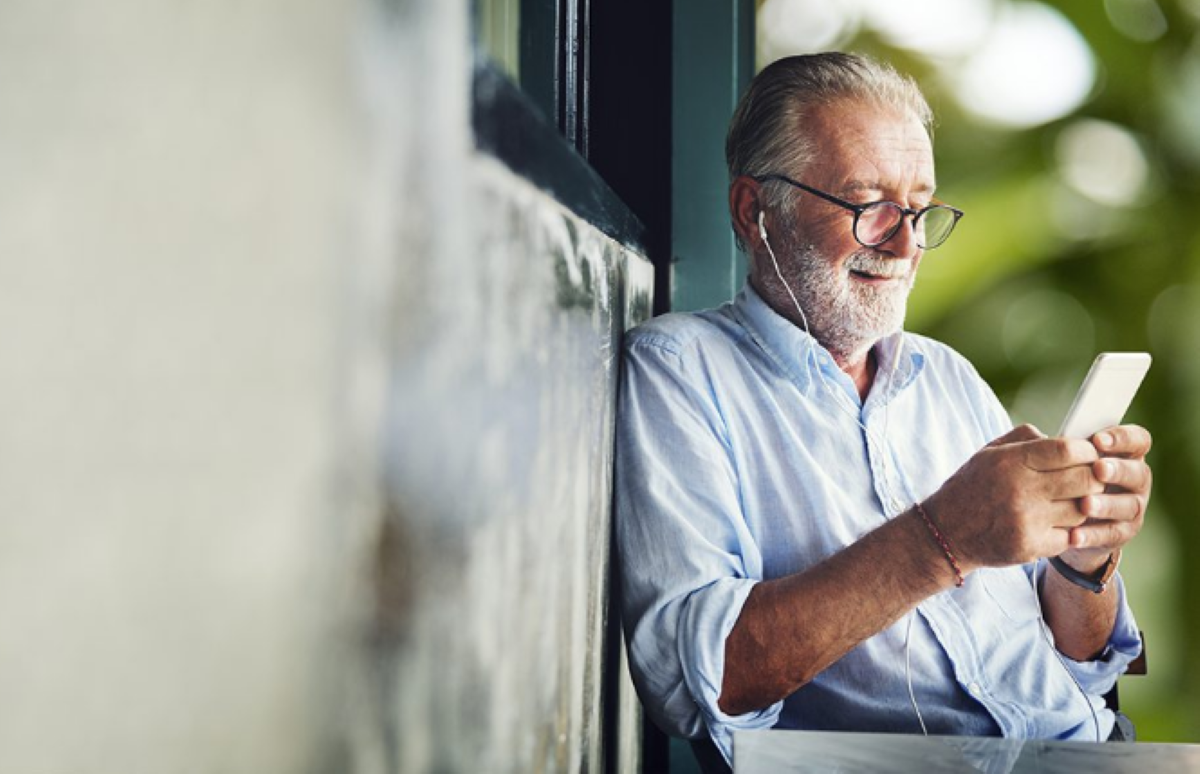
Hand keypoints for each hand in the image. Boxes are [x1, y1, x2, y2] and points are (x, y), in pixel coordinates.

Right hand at [924, 425, 1103, 571]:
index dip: (1086, 451)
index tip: (1087, 454)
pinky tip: (1054, 523)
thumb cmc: (971, 488)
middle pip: (1085, 480)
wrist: (944, 533)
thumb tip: (1065, 436)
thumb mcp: (988, 453)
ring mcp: (1026, 522)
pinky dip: (1068, 530)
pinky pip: (1070, 536)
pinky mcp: (1030, 547)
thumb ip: (1025, 438)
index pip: (1068, 450)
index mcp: (1010, 462)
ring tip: (1067, 501)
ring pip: (1082, 510)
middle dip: (1093, 477)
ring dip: (1081, 505)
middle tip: (1087, 478)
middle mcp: (1019, 491)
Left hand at [1059, 424, 1151, 572]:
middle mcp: (1135, 479)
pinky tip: (1074, 535)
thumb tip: (1037, 435)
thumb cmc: (1063, 475)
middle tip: (1097, 469)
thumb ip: (1057, 445)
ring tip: (1084, 504)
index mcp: (1124, 453)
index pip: (1137, 440)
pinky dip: (1093, 535)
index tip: (1098, 439)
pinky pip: (1112, 534)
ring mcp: (1132, 507)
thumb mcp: (1060, 458)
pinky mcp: (1122, 532)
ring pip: (1129, 506)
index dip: (1123, 438)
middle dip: (1118, 470)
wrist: (1063, 517)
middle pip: (1139, 472)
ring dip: (1107, 505)